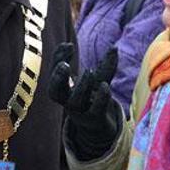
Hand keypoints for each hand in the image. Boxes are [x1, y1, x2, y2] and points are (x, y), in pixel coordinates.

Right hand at [49, 43, 120, 160]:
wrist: (101, 124)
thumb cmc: (95, 98)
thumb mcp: (99, 80)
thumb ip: (105, 65)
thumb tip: (115, 48)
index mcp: (64, 89)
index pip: (54, 74)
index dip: (57, 59)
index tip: (68, 45)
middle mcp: (68, 101)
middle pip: (55, 92)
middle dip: (57, 78)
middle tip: (65, 65)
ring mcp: (81, 111)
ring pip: (75, 102)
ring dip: (81, 86)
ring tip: (88, 71)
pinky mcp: (95, 119)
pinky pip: (95, 110)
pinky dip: (101, 98)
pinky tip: (105, 86)